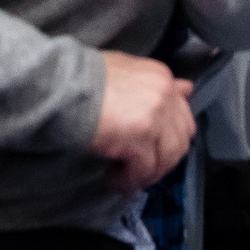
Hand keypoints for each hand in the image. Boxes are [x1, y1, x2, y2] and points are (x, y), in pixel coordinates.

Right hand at [90, 52, 195, 192]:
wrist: (64, 85)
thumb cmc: (85, 78)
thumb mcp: (126, 69)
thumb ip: (155, 84)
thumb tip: (185, 89)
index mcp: (162, 77)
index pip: (183, 114)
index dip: (169, 137)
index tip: (154, 149)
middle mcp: (164, 94)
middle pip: (181, 140)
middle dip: (163, 159)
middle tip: (142, 169)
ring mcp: (155, 116)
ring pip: (167, 158)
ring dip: (148, 173)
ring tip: (126, 178)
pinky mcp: (140, 137)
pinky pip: (144, 170)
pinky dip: (129, 181)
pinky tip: (114, 180)